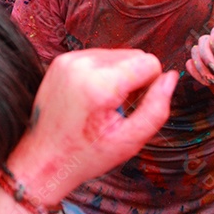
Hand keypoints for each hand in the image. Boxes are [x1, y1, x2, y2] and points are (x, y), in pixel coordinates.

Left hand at [5, 49, 177, 206]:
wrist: (42, 158)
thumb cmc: (85, 154)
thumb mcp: (130, 141)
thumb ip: (157, 108)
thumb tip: (171, 78)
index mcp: (99, 84)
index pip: (149, 62)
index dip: (150, 86)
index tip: (133, 108)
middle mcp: (82, 64)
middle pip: (134, 55)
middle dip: (134, 80)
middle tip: (117, 110)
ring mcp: (68, 59)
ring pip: (117, 54)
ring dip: (118, 76)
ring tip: (103, 105)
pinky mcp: (61, 60)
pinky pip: (98, 57)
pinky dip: (101, 74)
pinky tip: (91, 98)